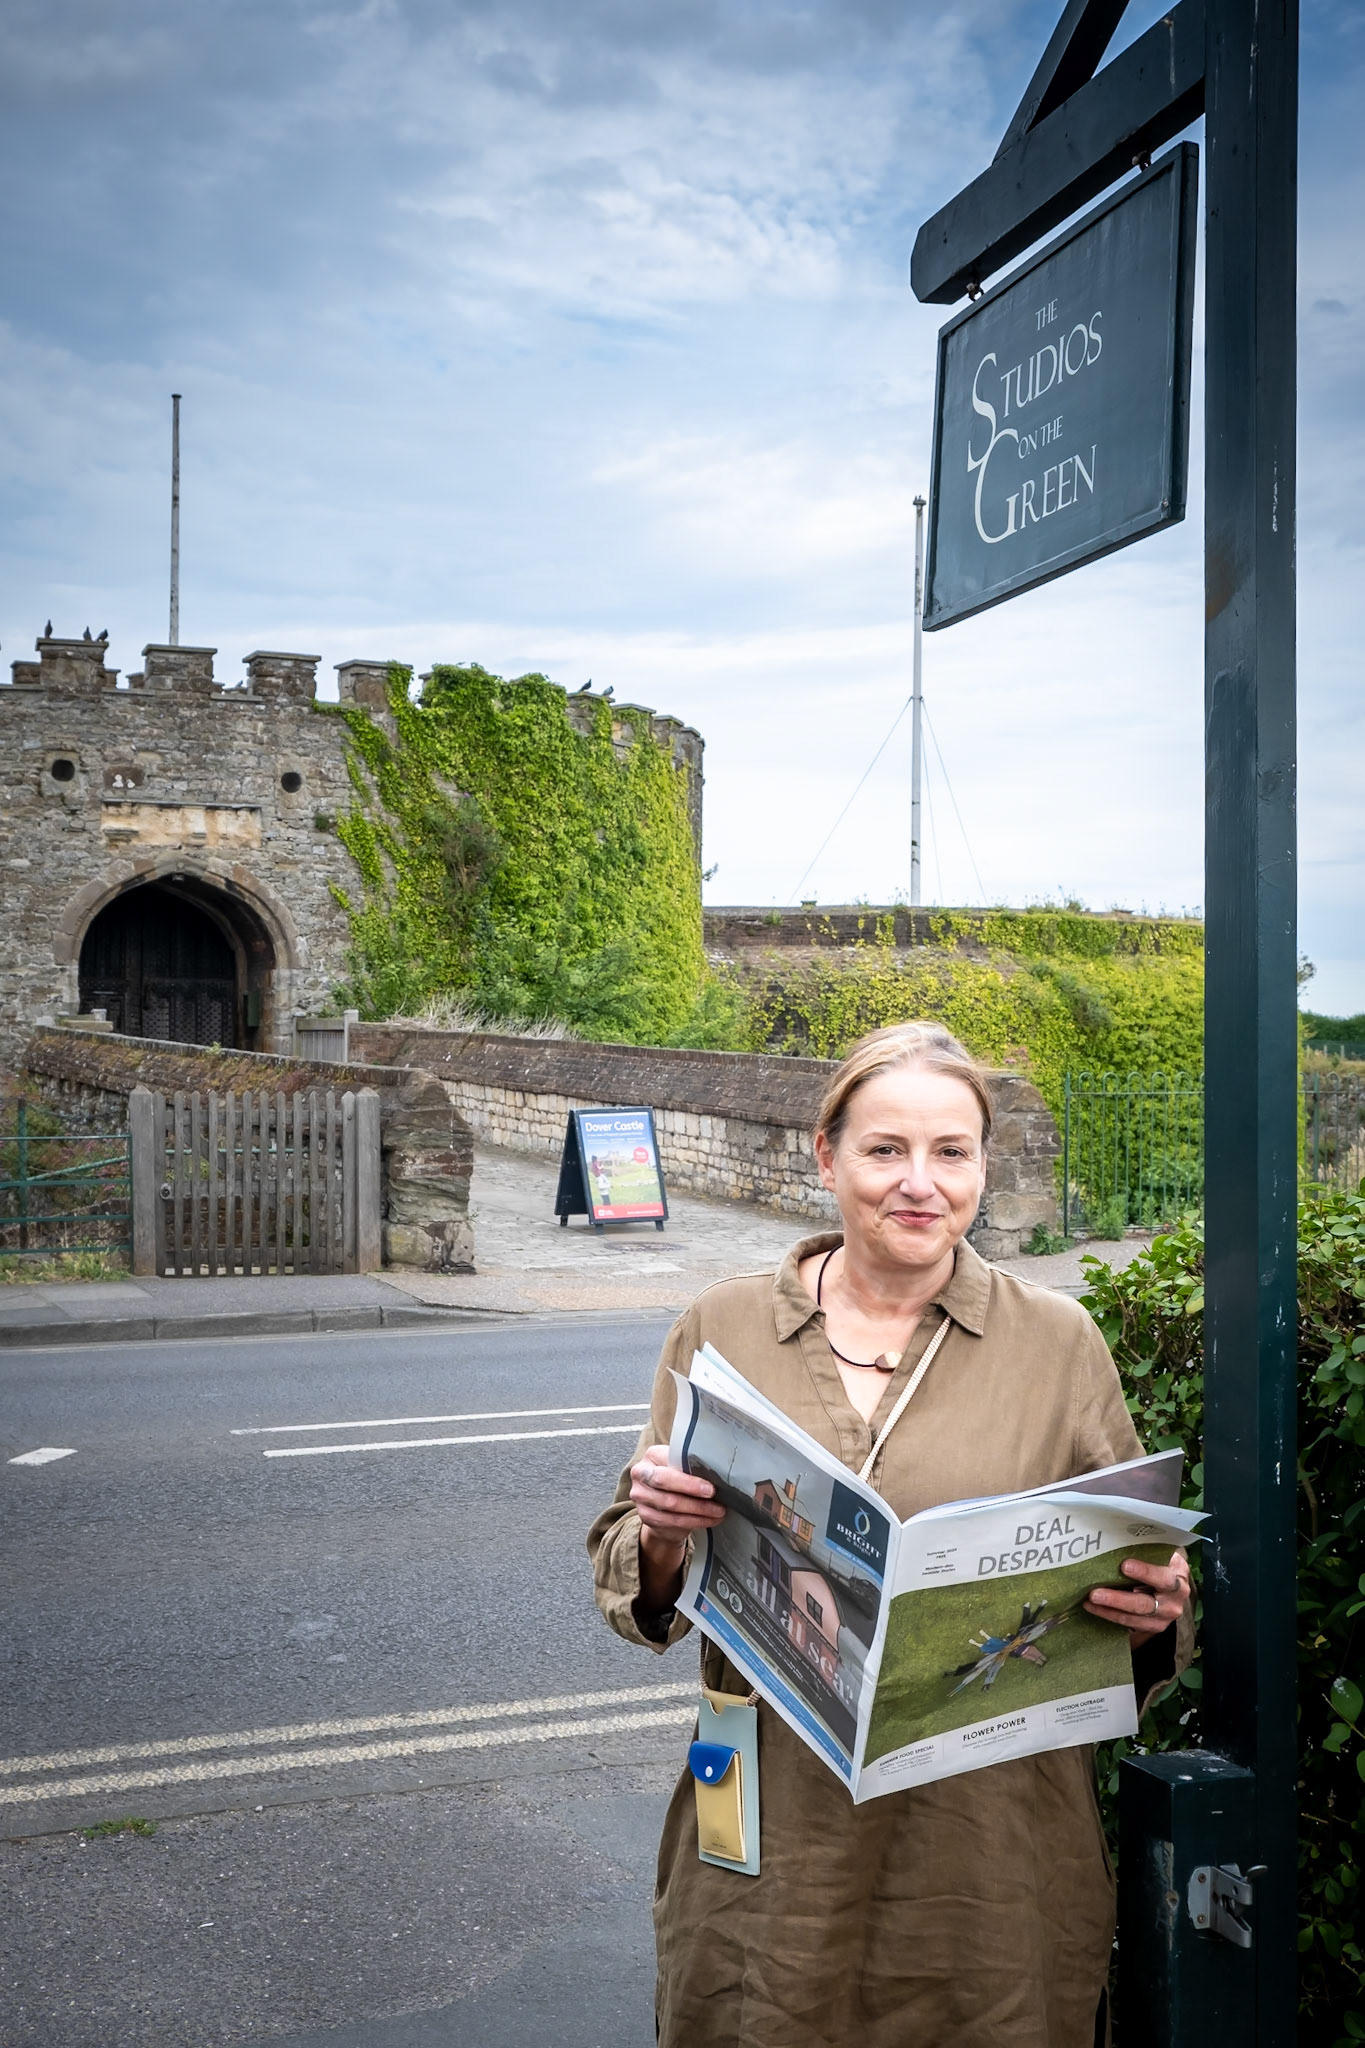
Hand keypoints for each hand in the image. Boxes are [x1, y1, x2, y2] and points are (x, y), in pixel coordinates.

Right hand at [630, 1444, 725, 1608]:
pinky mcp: (645, 1516)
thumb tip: (721, 1471)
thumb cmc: (678, 1479)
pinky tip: (709, 1520)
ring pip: (671, 1506)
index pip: (669, 1464)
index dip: (689, 1480)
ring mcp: (640, 1497)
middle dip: (693, 1494)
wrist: (663, 1504)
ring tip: (719, 1512)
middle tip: (716, 1501)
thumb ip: (692, 1466)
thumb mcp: (682, 1466)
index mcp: (652, 1455)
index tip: (711, 1488)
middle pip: (665, 1485)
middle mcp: (640, 1474)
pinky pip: (672, 1521)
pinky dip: (694, 1521)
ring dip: (699, 1511)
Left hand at [1084, 1551, 1190, 1649]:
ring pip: (1135, 1616)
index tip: (1124, 1566)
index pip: (1163, 1577)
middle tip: (1095, 1593)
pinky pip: (1130, 1624)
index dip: (1145, 1572)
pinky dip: (1110, 1615)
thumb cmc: (1161, 1564)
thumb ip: (1147, 1551)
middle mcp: (1175, 1600)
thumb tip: (1116, 1538)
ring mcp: (1165, 1616)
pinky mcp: (1154, 1627)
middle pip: (1145, 1603)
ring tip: (1089, 1601)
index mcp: (1178, 1576)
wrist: (1173, 1588)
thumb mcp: (1161, 1555)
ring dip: (1109, 1610)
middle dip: (1118, 1599)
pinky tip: (1094, 1608)